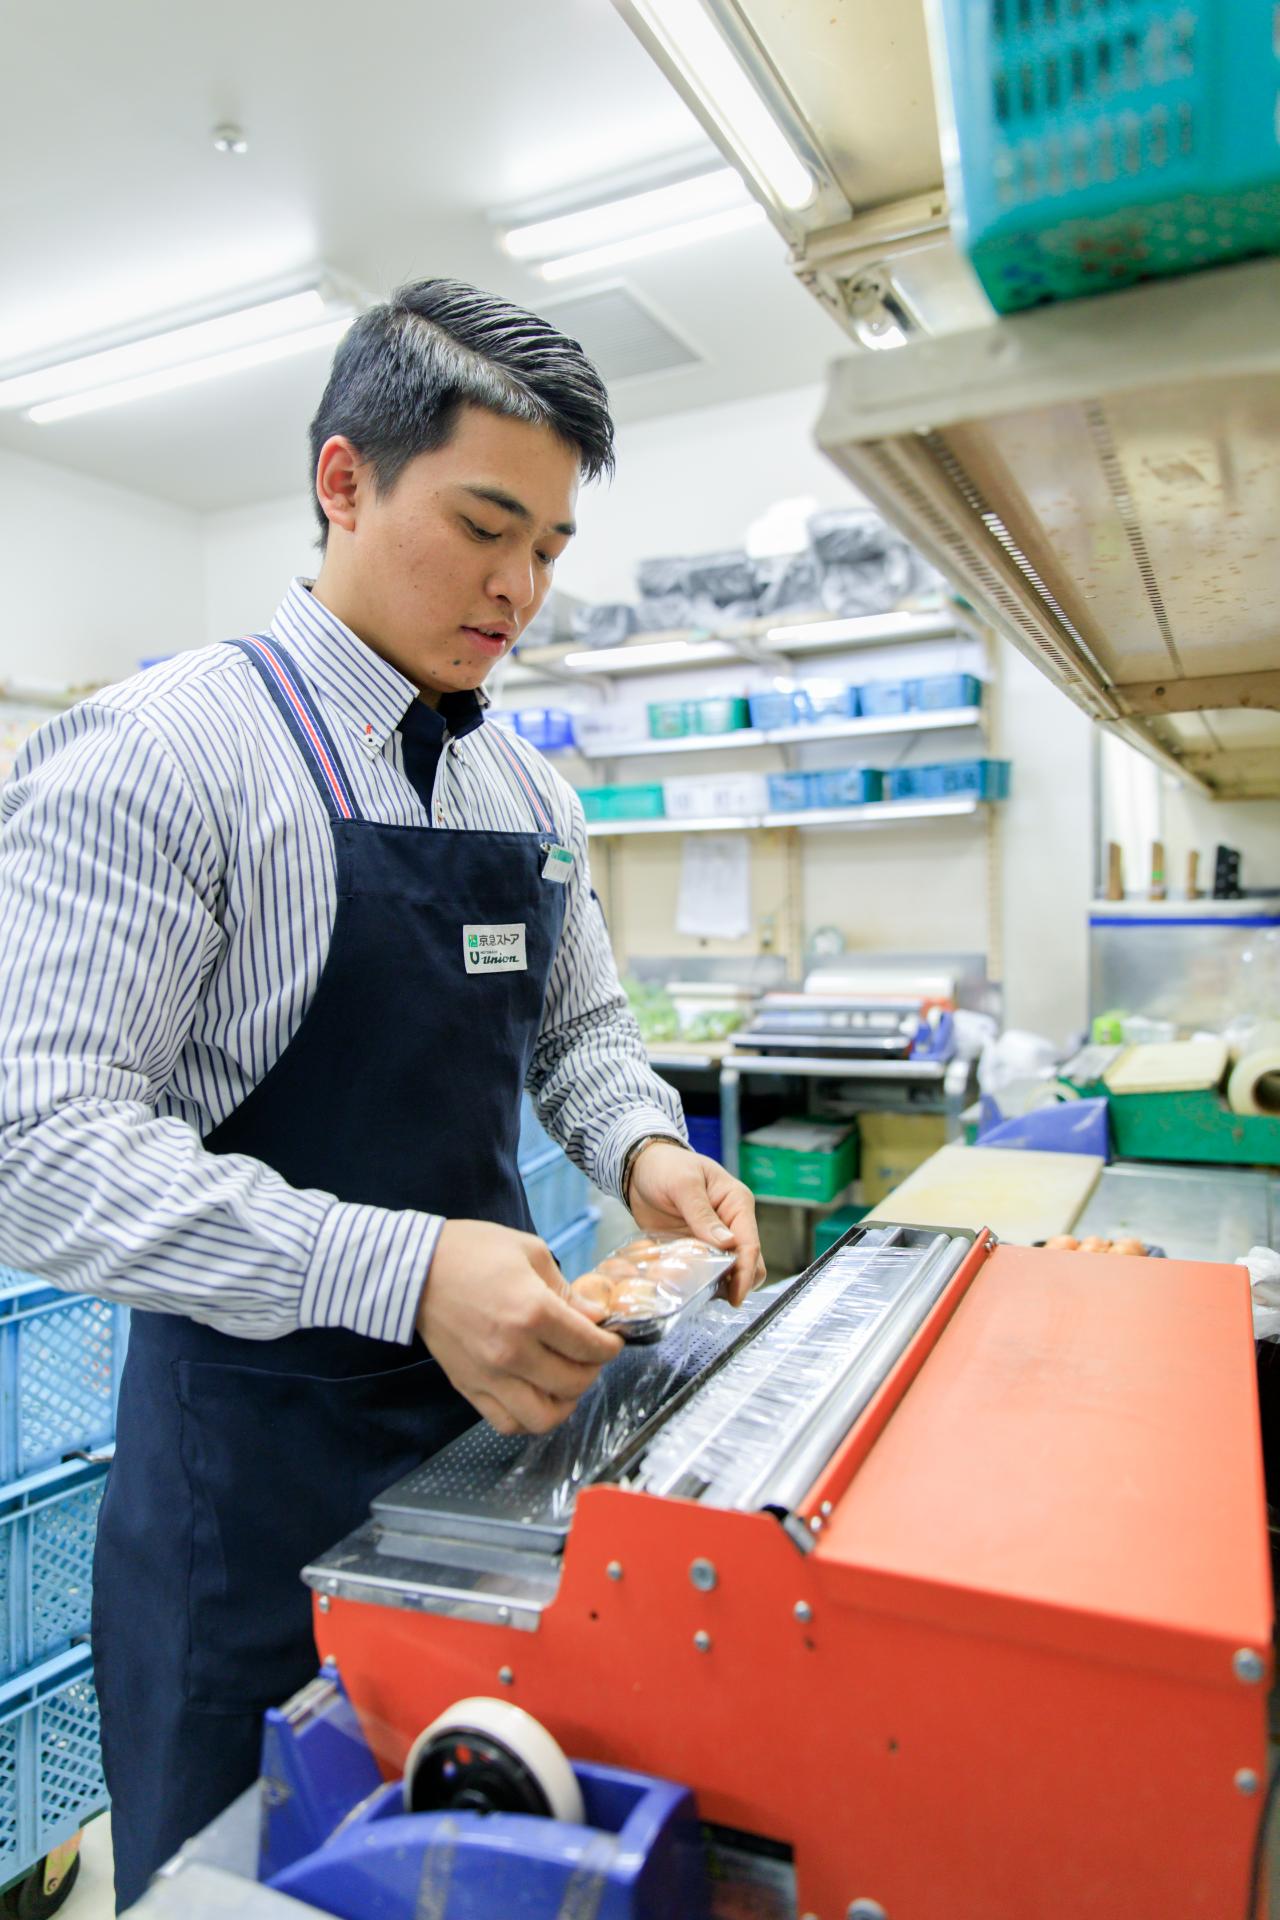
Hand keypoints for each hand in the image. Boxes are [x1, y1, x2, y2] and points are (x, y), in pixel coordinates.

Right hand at [418, 1220, 622, 1435]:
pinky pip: (507, 1423)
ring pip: (543, 1417)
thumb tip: (597, 1318)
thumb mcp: (530, 1252)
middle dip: (593, 1370)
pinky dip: (528, 1418)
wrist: (415, 1267)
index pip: (591, 1347)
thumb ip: (567, 1291)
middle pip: (574, 1383)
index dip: (611, 1345)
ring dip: (564, 1402)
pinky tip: (535, 1394)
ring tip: (564, 1380)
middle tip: (589, 1354)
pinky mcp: (468, 1387)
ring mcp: (489, 1375)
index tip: (611, 1338)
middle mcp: (513, 1352)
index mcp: (533, 1313)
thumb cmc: (473, 1251)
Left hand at [627, 1144, 764, 1304]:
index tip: (736, 1296)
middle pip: (747, 1263)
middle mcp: (731, 1224)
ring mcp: (713, 1240)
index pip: (750, 1243)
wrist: (639, 1168)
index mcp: (737, 1204)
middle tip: (713, 1297)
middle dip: (736, 1283)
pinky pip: (703, 1272)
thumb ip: (702, 1214)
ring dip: (717, 1286)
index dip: (746, 1272)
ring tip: (697, 1295)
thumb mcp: (684, 1184)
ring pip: (728, 1272)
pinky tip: (685, 1288)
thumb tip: (728, 1243)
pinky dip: (699, 1282)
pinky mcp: (695, 1249)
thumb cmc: (666, 1166)